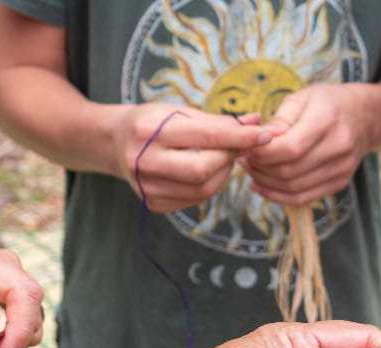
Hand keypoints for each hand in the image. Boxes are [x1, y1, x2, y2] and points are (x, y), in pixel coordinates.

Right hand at [110, 103, 273, 211]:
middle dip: (230, 159)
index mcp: (149, 130)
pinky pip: (195, 199)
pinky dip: (209, 185)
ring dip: (223, 173)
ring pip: (203, 189)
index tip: (266, 134)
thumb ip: (218, 121)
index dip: (242, 137)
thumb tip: (257, 122)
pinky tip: (206, 171)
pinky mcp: (153, 204)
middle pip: (204, 170)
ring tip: (222, 157)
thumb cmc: (152, 122)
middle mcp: (143, 161)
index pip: (208, 137)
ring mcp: (146, 187)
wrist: (114, 142)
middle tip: (240, 147)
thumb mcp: (179, 111)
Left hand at [239, 84, 372, 206]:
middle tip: (244, 159)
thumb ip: (279, 120)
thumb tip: (258, 142)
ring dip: (266, 183)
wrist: (364, 117)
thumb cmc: (327, 103)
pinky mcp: (340, 182)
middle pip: (290, 171)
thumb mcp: (302, 98)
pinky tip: (263, 187)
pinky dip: (279, 197)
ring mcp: (342, 168)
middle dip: (260, 169)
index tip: (246, 148)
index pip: (290, 148)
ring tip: (252, 170)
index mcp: (327, 120)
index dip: (263, 154)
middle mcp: (339, 147)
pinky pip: (304, 198)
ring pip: (294, 188)